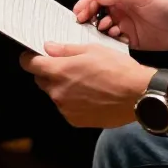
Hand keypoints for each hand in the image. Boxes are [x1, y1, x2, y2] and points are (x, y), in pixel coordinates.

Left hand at [20, 43, 155, 127]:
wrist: (137, 95)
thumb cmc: (118, 70)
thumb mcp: (92, 49)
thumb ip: (66, 50)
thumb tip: (49, 47)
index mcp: (59, 71)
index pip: (30, 64)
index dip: (30, 58)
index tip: (32, 56)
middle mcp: (58, 91)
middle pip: (41, 80)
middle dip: (49, 72)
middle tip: (68, 67)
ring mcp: (66, 108)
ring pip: (55, 94)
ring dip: (63, 87)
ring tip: (85, 81)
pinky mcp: (75, 120)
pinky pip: (66, 108)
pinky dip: (73, 101)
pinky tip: (90, 94)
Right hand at [73, 0, 167, 50]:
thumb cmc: (167, 4)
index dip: (86, 3)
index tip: (78, 13)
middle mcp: (122, 10)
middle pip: (98, 13)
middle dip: (89, 18)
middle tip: (84, 26)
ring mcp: (126, 25)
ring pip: (104, 28)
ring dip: (101, 31)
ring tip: (105, 32)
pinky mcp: (132, 40)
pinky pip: (115, 42)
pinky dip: (111, 42)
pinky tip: (115, 41)